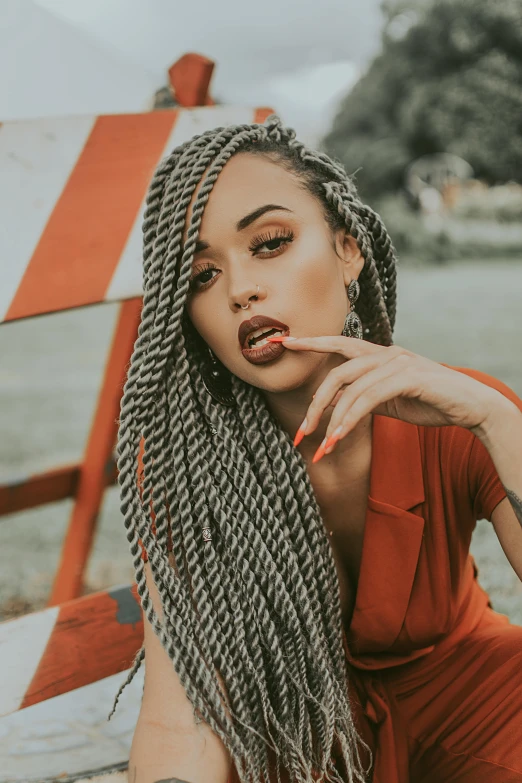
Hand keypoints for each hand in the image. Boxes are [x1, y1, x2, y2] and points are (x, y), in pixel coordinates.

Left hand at [266, 334, 501, 462]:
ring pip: (351, 389)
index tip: (283, 341)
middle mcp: (386, 353)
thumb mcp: (388, 400)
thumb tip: (331, 404)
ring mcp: (398, 362)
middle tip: (301, 432)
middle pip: (337, 373)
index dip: (311, 342)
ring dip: (333, 422)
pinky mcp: (408, 376)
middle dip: (316, 405)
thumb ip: (361, 397)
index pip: (339, 345)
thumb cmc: (430, 402)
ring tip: (323, 447)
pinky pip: (369, 398)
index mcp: (380, 354)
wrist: (470, 407)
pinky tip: (339, 437)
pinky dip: (350, 420)